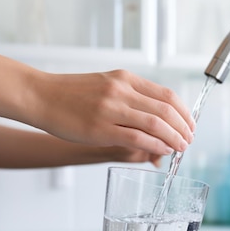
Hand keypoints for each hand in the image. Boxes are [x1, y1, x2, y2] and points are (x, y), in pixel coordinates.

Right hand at [29, 70, 194, 155]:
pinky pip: (138, 137)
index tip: (190, 124)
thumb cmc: (71, 95)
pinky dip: (155, 145)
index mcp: (125, 79)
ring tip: (180, 148)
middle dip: (183, 128)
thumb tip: (157, 118)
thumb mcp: (106, 86)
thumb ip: (131, 98)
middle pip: (166, 110)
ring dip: (174, 137)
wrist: (39, 96)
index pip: (167, 95)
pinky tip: (162, 150)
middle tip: (189, 140)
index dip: (184, 112)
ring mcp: (111, 108)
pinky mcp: (101, 128)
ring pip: (156, 123)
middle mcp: (122, 90)